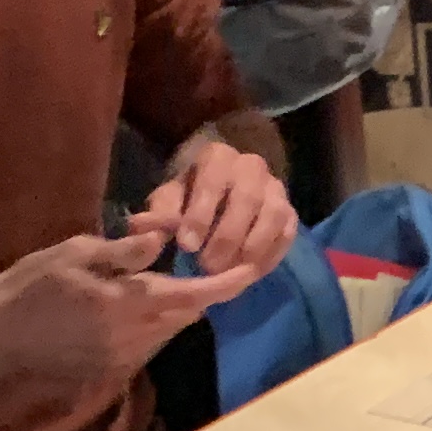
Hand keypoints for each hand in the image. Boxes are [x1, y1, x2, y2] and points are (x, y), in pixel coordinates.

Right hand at [0, 231, 233, 385]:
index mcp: (127, 305)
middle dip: (196, 292)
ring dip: (172, 309)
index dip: (227, 284)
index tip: (253, 269)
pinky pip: (147, 346)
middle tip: (190, 263)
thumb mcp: (75, 253)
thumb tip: (165, 239)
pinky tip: (129, 308)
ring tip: (154, 282)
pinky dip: (151, 326)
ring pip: (168, 332)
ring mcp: (122, 360)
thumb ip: (125, 251)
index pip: (192, 296)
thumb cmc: (28, 286)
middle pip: (186, 315)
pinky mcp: (109, 372)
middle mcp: (133, 339)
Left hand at [137, 135, 296, 296]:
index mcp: (217, 157)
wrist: (221, 193)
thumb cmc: (188, 199)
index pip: (212, 182)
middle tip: (208, 267)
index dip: (200, 215)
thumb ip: (158, 213)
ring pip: (273, 215)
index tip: (186, 247)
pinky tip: (252, 272)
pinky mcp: (290, 211)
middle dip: (227, 236)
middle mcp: (251, 166)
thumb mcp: (168, 201)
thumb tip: (141, 227)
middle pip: (247, 199)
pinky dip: (272, 254)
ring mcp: (275, 188)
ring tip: (232, 273)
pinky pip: (288, 233)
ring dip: (253, 247)